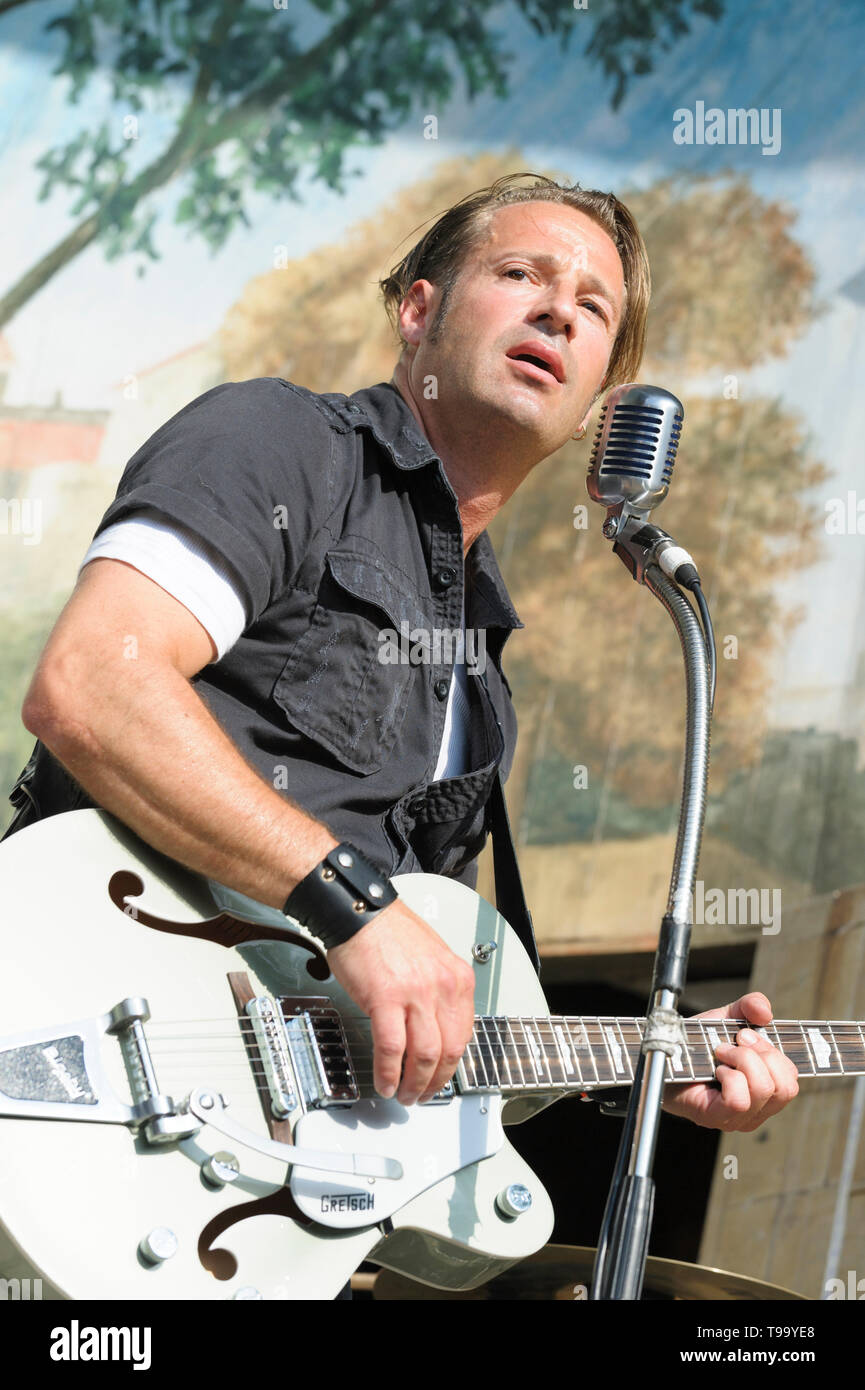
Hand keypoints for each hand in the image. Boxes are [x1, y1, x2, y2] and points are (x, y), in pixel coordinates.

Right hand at [325, 896, 475, 1106]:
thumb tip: (435, 1028)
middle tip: (423, 1094)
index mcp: (457, 977)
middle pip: (448, 1050)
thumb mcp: (432, 957)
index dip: (451, 1063)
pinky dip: (389, 1072)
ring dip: (414, 1083)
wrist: (359, 911)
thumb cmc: (389, 931)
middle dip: (436, 1081)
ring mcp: (416, 993)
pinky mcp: (386, 999)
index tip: (442, 1076)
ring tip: (404, 1095)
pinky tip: (384, 1082)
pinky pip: (392, 1048)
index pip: (464, 1033)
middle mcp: (442, 986)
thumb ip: (439, 991)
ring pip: (424, 1055)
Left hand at [662, 991, 798, 1130]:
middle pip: (785, 1087)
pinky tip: (715, 1070)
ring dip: (742, 1061)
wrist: (662, 1054)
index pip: (792, 1080)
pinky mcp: (717, 1119)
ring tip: (720, 1053)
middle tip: (732, 1043)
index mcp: (766, 1089)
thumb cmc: (696, 1043)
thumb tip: (765, 1013)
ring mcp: (738, 1118)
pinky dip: (729, 1077)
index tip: (746, 1034)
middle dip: (760, 1054)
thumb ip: (750, 1007)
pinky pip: (739, 1101)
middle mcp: (757, 1109)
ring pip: (763, 1091)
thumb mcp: (727, 1017)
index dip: (774, 1052)